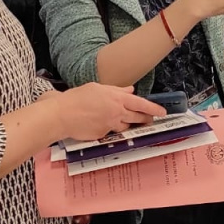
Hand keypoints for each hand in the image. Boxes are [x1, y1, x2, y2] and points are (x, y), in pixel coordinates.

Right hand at [46, 84, 164, 141]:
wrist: (61, 115)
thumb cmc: (76, 98)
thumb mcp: (97, 88)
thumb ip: (116, 90)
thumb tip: (129, 90)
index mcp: (117, 98)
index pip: (141, 104)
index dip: (153, 108)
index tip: (162, 112)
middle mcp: (117, 113)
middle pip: (138, 117)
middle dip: (145, 119)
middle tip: (149, 119)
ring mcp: (110, 126)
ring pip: (125, 126)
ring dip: (126, 124)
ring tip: (118, 119)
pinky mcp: (103, 135)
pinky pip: (111, 132)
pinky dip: (109, 128)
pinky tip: (99, 124)